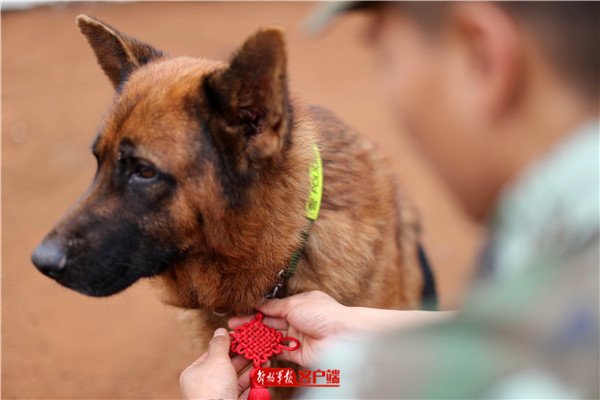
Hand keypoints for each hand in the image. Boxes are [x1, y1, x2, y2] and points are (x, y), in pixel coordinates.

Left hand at [180, 327, 267, 398]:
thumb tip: (221, 330)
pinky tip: (264, 372)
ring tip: (264, 358)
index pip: (212, 354)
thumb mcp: (217, 360)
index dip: (227, 344)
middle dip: (244, 356)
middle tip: (256, 346)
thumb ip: (220, 344)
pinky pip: (245, 390)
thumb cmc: (213, 390)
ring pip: (238, 378)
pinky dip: (255, 381)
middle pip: (227, 366)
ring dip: (252, 368)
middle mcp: (206, 385)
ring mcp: (219, 396)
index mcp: (195, 374)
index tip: (241, 337)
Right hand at [228, 291, 348, 366]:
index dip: (256, 310)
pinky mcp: (298, 354)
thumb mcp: (294, 304)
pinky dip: (267, 351)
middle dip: (252, 325)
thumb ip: (275, 306)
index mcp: (299, 304)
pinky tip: (253, 349)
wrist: (341, 335)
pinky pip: (279, 352)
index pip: (273, 308)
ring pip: (272, 338)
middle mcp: (298, 320)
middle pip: (270, 323)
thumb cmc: (322, 313)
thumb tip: (260, 303)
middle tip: (232, 327)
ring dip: (256, 338)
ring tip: (238, 338)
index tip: (240, 313)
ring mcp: (298, 338)